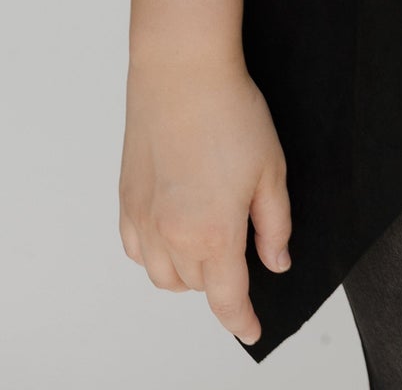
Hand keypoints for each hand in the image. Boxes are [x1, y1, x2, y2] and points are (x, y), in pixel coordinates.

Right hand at [118, 53, 291, 346]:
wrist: (182, 72)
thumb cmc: (229, 112)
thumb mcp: (271, 170)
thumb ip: (275, 226)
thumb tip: (276, 262)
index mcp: (213, 233)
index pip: (227, 299)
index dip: (242, 320)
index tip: (251, 329)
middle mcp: (171, 236)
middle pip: (197, 286)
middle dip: (221, 282)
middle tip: (241, 253)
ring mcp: (143, 220)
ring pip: (163, 276)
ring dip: (187, 273)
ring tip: (209, 244)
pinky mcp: (125, 200)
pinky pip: (136, 251)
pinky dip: (154, 256)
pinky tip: (172, 235)